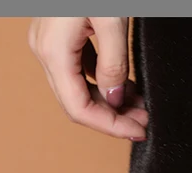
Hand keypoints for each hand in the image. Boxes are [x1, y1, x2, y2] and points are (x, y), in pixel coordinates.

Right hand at [28, 17, 147, 140]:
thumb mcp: (112, 22)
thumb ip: (113, 63)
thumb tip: (114, 99)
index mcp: (54, 52)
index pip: (79, 108)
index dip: (111, 126)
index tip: (138, 131)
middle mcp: (46, 51)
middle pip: (78, 102)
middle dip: (113, 118)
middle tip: (144, 121)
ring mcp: (51, 44)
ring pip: (81, 88)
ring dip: (111, 102)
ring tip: (140, 107)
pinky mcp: (62, 36)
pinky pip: (82, 70)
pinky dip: (105, 83)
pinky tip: (127, 87)